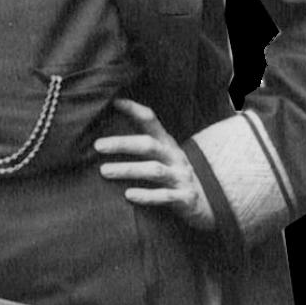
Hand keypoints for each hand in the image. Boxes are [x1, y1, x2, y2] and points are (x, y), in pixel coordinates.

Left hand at [95, 99, 215, 231]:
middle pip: (148, 145)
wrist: (209, 202)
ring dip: (128, 169)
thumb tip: (107, 131)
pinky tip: (129, 195)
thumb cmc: (174, 174)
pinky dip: (147, 196)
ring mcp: (181, 177)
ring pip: (154, 170)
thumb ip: (142, 144)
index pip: (151, 120)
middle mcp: (174, 156)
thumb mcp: (163, 155)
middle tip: (97, 146)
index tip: (113, 102)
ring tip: (104, 171)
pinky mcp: (186, 199)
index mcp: (167, 143)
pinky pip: (165, 196)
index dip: (133, 109)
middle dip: (122, 144)